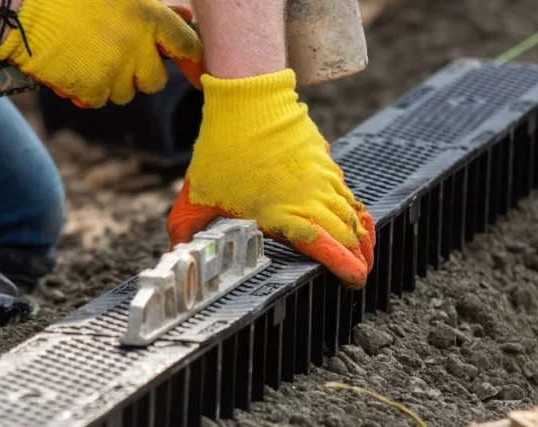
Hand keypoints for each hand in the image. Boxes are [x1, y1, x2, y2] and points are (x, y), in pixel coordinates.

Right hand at [0, 0, 203, 107]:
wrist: (20, 10)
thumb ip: (155, 10)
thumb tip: (187, 15)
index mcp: (147, 16)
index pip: (187, 45)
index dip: (191, 59)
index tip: (191, 68)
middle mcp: (137, 46)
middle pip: (155, 80)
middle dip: (139, 73)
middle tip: (117, 57)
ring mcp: (115, 71)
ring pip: (126, 93)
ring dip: (111, 82)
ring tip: (86, 56)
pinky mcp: (92, 89)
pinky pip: (99, 100)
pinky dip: (86, 91)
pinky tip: (71, 68)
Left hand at [166, 69, 375, 288]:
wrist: (248, 99)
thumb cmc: (221, 150)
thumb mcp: (196, 197)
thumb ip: (187, 231)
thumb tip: (173, 257)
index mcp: (282, 213)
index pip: (324, 246)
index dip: (344, 267)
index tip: (354, 282)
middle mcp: (310, 196)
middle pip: (346, 234)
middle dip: (358, 260)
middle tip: (359, 278)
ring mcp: (322, 178)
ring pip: (352, 214)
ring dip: (361, 239)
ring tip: (363, 257)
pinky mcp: (327, 162)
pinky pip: (348, 194)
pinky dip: (356, 214)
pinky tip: (355, 224)